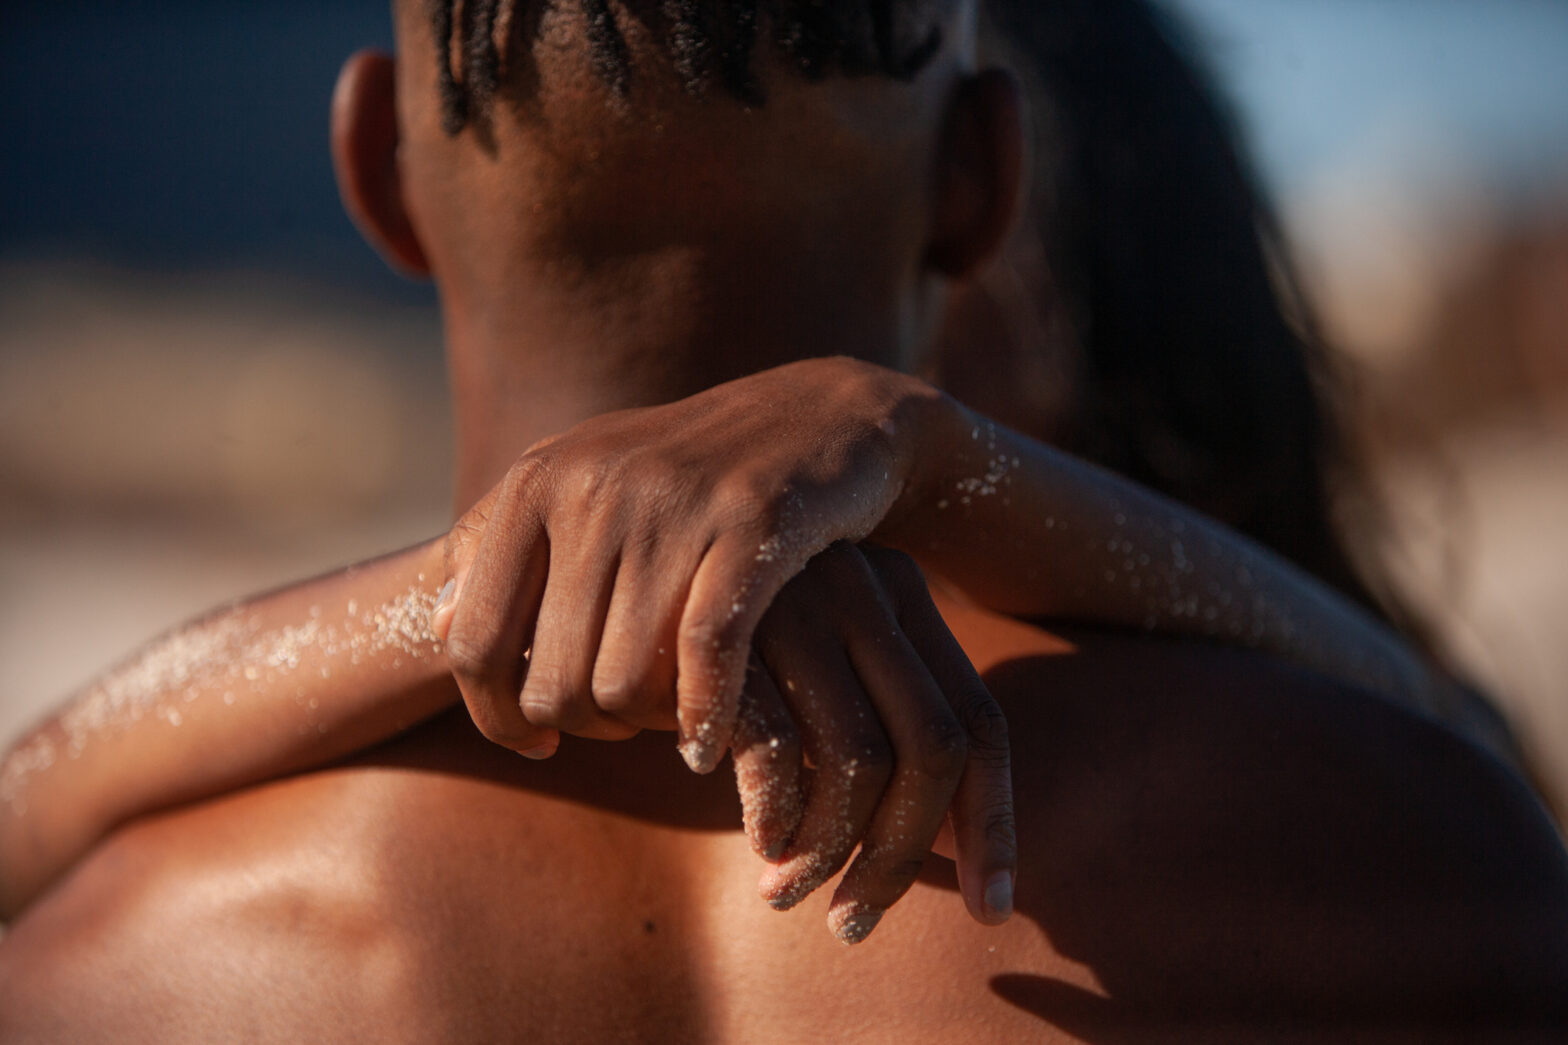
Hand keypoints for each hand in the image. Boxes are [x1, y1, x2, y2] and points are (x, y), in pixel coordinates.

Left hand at [433, 357, 951, 770]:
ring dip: (648, 726)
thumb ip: (509, 551)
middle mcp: (591, 487)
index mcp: (535, 483)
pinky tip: (707, 745)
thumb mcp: (588, 493)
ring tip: (670, 719)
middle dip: (588, 727)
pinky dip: (704, 720)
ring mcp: (672, 503)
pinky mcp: (752, 523)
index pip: (473, 641)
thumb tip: (440, 625)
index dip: (494, 717)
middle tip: (625, 726)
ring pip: (623, 682)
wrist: (822, 418)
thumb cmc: (693, 477)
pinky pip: (705, 657)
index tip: (539, 745)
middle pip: (552, 680)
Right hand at [734, 542, 1015, 942]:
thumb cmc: (737, 645)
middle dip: (903, 857)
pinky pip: (776, 753)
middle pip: (933, 749)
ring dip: (829, 854)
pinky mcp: (723, 638)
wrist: (629, 576)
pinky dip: (775, 819)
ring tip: (786, 895)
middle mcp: (863, 588)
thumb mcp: (824, 671)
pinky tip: (758, 844)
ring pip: (860, 762)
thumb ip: (890, 735)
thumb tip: (963, 850)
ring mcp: (797, 606)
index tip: (990, 911)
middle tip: (855, 924)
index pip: (981, 723)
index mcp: (903, 594)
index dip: (994, 826)